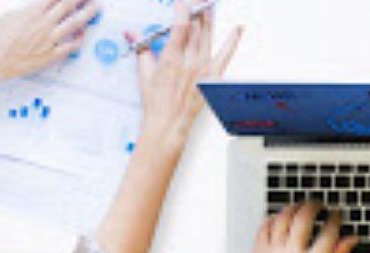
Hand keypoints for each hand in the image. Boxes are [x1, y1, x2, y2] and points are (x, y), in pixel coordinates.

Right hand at [0, 0, 98, 85]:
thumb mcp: (10, 16)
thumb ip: (28, 10)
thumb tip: (38, 6)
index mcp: (32, 12)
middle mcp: (43, 24)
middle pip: (68, 5)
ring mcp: (49, 40)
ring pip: (74, 23)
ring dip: (87, 13)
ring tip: (96, 7)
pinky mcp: (51, 55)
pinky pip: (71, 45)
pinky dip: (79, 38)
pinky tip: (83, 33)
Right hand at [131, 0, 241, 149]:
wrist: (169, 124)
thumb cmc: (156, 102)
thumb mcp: (144, 73)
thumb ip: (141, 49)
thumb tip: (131, 33)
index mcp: (171, 58)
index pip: (180, 27)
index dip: (183, 10)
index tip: (183, 2)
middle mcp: (189, 62)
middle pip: (196, 29)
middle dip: (197, 11)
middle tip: (198, 1)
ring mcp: (203, 69)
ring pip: (208, 37)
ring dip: (209, 20)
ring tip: (210, 5)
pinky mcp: (213, 77)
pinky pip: (226, 55)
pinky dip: (232, 41)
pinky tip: (237, 30)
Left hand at [236, 203, 358, 252]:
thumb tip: (349, 240)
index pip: (328, 232)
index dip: (335, 218)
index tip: (336, 215)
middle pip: (304, 217)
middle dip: (314, 205)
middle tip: (318, 205)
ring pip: (283, 217)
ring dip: (294, 207)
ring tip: (300, 207)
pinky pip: (265, 227)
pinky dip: (274, 218)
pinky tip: (281, 218)